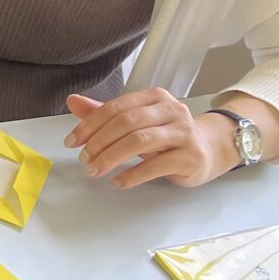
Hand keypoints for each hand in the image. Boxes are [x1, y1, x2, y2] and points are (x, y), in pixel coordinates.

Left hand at [65, 90, 234, 189]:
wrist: (206, 151)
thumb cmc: (165, 136)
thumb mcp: (135, 123)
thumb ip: (105, 113)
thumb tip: (73, 101)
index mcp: (155, 98)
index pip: (116, 107)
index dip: (90, 124)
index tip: (72, 142)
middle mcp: (172, 110)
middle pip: (127, 122)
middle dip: (99, 142)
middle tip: (84, 159)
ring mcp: (184, 132)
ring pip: (141, 140)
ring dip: (112, 157)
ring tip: (95, 170)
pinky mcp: (191, 156)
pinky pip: (156, 165)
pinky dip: (132, 175)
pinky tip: (117, 182)